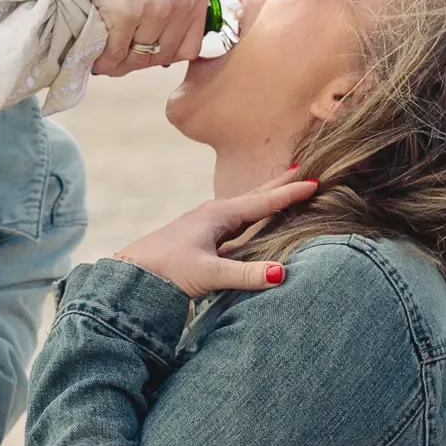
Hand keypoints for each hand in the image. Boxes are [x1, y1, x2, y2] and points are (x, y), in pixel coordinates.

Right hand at [63, 0, 208, 76]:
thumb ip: (173, 8)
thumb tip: (158, 53)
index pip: (190, 49)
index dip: (163, 54)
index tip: (142, 48)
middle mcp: (183, 0)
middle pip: (163, 57)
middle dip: (137, 59)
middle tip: (116, 53)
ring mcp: (157, 7)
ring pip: (139, 58)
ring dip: (118, 60)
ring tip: (104, 52)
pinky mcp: (128, 12)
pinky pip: (115, 53)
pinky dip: (102, 58)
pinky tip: (93, 51)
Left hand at [114, 177, 316, 295]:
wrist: (130, 276)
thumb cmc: (166, 271)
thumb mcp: (209, 273)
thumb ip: (245, 274)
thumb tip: (282, 273)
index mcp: (218, 215)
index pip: (263, 201)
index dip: (290, 193)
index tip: (315, 181)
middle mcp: (213, 215)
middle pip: (255, 196)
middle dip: (279, 184)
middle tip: (304, 169)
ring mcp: (205, 226)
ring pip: (244, 208)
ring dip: (265, 199)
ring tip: (282, 192)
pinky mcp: (199, 240)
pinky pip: (234, 224)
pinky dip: (250, 218)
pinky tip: (251, 225)